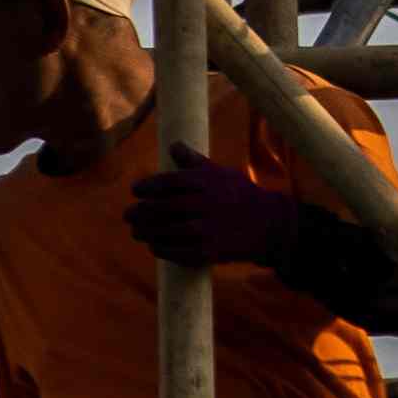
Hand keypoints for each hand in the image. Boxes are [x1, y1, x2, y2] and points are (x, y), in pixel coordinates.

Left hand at [119, 151, 295, 272]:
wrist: (268, 225)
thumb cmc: (239, 195)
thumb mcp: (221, 174)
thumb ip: (194, 162)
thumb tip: (173, 145)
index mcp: (206, 183)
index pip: (167, 183)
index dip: (147, 187)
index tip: (135, 190)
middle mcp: (204, 205)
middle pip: (160, 209)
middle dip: (139, 212)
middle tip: (128, 214)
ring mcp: (204, 230)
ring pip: (163, 232)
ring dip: (144, 231)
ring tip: (136, 230)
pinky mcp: (206, 252)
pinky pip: (173, 252)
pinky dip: (160, 248)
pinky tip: (154, 244)